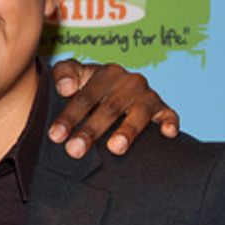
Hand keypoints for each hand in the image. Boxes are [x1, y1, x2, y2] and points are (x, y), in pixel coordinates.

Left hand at [48, 61, 178, 158]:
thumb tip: (66, 87)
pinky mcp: (162, 109)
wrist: (113, 89)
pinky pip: (169, 115)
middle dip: (91, 130)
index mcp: (106, 73)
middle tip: (75, 150)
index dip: (69, 116)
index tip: (55, 136)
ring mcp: (147, 96)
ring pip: (138, 114)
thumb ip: (64, 74)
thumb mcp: (73, 75)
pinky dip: (170, 122)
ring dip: (127, 131)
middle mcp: (129, 82)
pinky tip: (168, 134)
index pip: (85, 97)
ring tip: (114, 148)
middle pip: (109, 108)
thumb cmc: (87, 86)